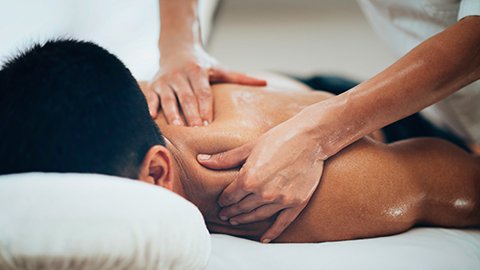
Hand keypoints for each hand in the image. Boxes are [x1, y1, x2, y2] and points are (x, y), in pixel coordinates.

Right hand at [147, 46, 265, 124]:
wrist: (177, 49)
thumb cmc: (202, 65)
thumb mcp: (220, 69)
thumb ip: (240, 77)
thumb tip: (264, 83)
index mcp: (198, 71)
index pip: (202, 92)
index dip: (205, 107)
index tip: (207, 123)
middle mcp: (180, 75)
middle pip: (186, 97)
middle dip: (190, 113)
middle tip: (195, 130)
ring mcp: (165, 80)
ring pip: (168, 98)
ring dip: (172, 114)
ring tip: (177, 128)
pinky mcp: (154, 85)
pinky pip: (150, 97)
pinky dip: (150, 107)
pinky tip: (152, 118)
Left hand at [197, 114, 324, 241]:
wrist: (310, 139)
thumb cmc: (279, 138)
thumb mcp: (249, 146)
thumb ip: (225, 158)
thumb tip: (202, 159)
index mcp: (249, 178)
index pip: (230, 195)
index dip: (223, 200)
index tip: (221, 202)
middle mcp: (263, 192)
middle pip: (241, 207)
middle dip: (231, 211)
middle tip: (224, 215)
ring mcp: (280, 200)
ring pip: (257, 216)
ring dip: (245, 220)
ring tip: (236, 221)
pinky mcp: (296, 203)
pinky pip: (281, 223)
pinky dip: (272, 232)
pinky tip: (264, 238)